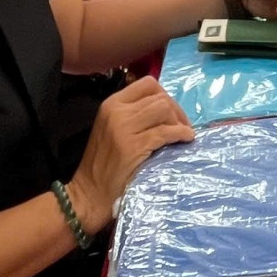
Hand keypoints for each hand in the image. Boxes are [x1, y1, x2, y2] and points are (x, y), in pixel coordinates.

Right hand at [66, 76, 194, 233]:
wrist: (89, 192)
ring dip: (180, 122)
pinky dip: (181, 134)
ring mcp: (123, 127)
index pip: (148, 84)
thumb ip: (135, 114)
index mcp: (112, 104)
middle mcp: (116, 111)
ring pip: (164, 110)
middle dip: (177, 111)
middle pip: (159, 97)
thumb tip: (168, 108)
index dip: (166, 95)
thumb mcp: (114, 128)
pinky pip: (165, 132)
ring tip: (183, 135)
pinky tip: (186, 139)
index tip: (173, 112)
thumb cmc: (104, 163)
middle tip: (183, 127)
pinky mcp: (133, 146)